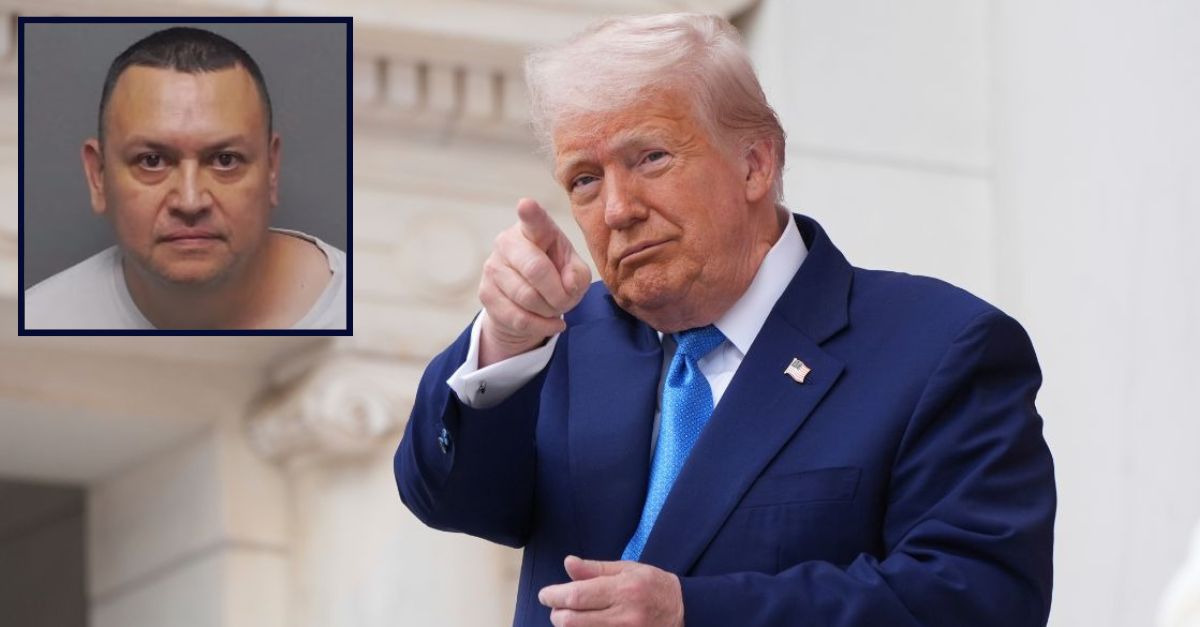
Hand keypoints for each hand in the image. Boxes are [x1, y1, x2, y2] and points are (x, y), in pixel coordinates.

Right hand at [478, 198, 590, 365]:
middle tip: (566, 301)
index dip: (530, 213)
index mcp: (534, 229)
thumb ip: (578, 275)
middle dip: (558, 293)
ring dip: (549, 310)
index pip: (533, 220)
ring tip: (554, 308)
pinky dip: (541, 325)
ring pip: (527, 297)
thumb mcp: (574, 273)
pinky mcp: (486, 293)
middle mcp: (508, 242)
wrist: (527, 305)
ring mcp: (493, 267)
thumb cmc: (555, 277)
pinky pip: (519, 318)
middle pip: (535, 269)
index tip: (526, 204)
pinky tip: (549, 322)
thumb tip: (567, 285)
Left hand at [538, 556, 684, 626]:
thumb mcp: (627, 569)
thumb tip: (568, 563)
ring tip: (571, 615)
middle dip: (557, 614)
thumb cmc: (652, 585)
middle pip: (573, 621)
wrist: (683, 611)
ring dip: (568, 625)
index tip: (545, 595)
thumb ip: (595, 569)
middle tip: (557, 606)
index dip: (555, 596)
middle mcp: (624, 616)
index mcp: (623, 590)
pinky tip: (585, 624)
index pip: (578, 595)